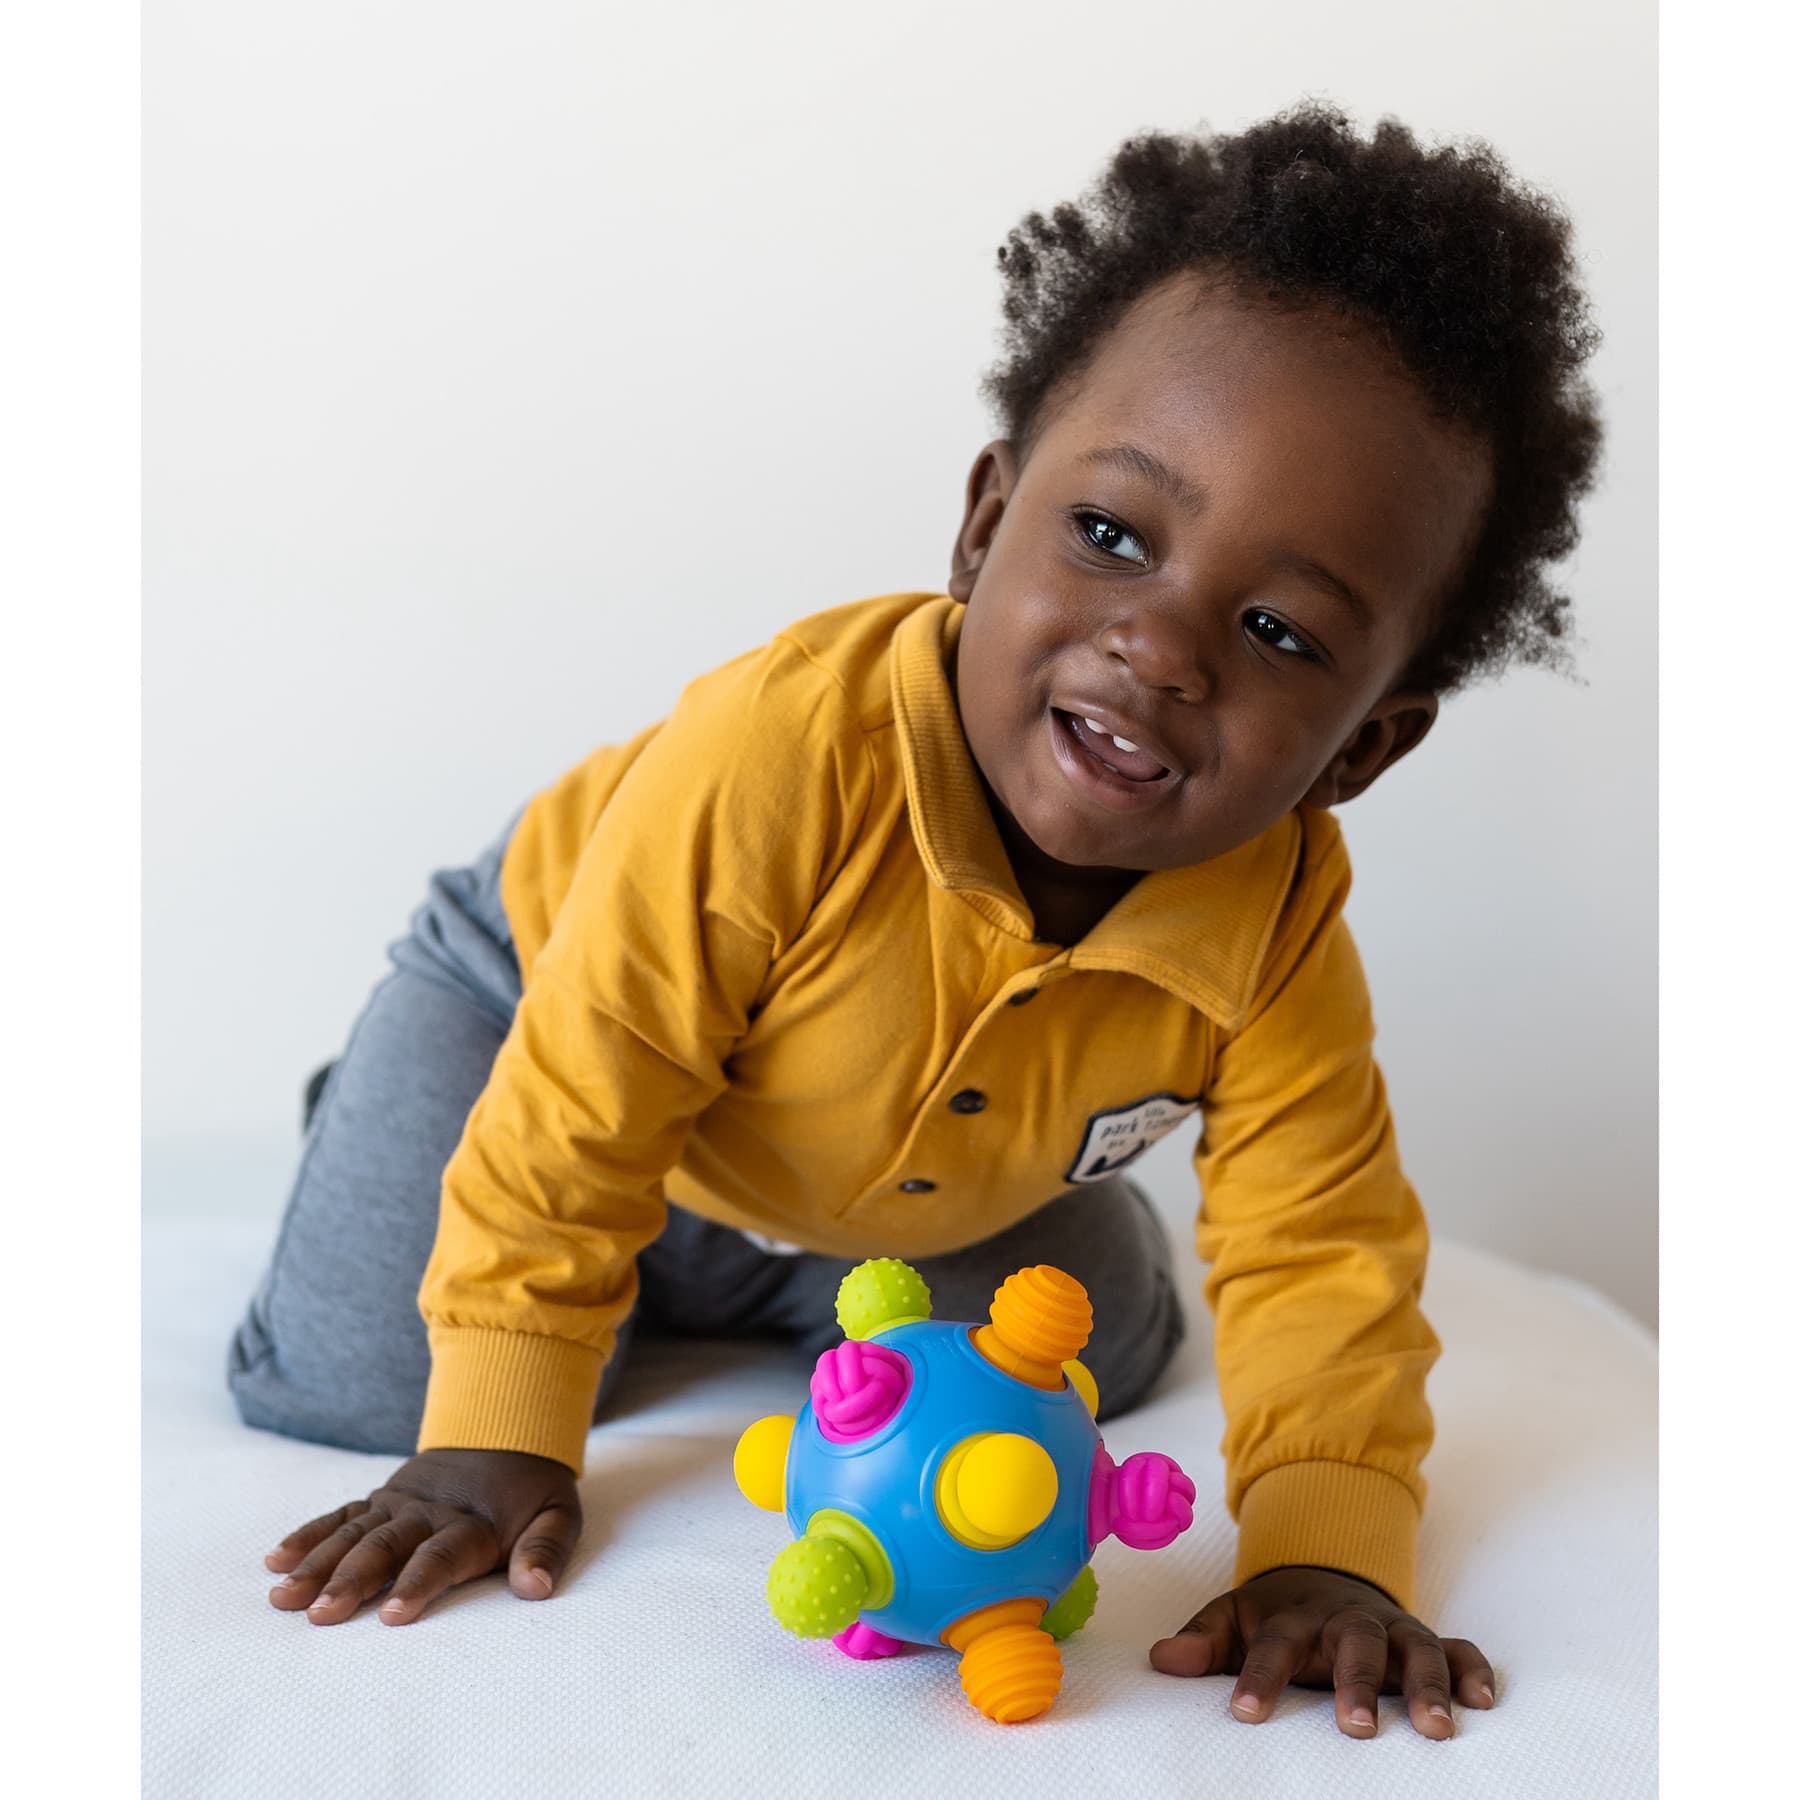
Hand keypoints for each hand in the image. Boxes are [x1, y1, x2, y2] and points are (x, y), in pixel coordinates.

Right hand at [262, 1448, 582, 1625]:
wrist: (507, 1429)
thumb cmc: (532, 1490)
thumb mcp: (559, 1514)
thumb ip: (547, 1549)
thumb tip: (536, 1587)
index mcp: (472, 1524)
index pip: (443, 1556)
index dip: (418, 1583)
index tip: (392, 1616)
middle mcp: (428, 1513)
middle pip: (386, 1547)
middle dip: (352, 1581)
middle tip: (319, 1615)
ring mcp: (399, 1503)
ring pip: (354, 1533)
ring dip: (317, 1564)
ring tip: (283, 1597)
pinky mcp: (381, 1497)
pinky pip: (341, 1514)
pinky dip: (309, 1534)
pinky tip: (276, 1559)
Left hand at [1148, 1565, 1494, 1738]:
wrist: (1322, 1575)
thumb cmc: (1276, 1616)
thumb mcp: (1233, 1618)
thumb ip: (1202, 1641)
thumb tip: (1161, 1659)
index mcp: (1295, 1618)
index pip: (1273, 1644)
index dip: (1257, 1677)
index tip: (1243, 1712)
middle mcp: (1347, 1620)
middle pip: (1354, 1643)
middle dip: (1355, 1683)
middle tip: (1355, 1728)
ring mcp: (1391, 1628)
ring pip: (1415, 1647)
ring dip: (1425, 1684)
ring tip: (1434, 1728)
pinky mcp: (1426, 1638)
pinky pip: (1458, 1648)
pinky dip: (1473, 1670)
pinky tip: (1483, 1702)